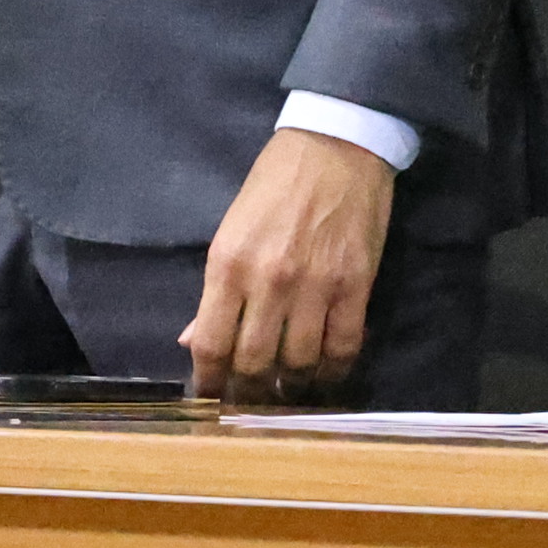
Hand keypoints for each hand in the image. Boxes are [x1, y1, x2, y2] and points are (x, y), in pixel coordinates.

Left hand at [185, 126, 396, 402]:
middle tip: (252, 402)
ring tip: (288, 391)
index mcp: (227, 266)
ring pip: (299, 363)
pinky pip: (343, 346)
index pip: (211, 345)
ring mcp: (314, 286)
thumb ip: (213, 292)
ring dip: (292, 385)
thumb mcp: (230, 232)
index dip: (209, 383)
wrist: (335, 146)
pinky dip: (334, 371)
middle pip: (255, 363)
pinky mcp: (355, 286)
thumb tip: (192, 342)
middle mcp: (268, 282)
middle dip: (250, 392)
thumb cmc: (274, 185)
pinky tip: (326, 376)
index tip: (212, 399)